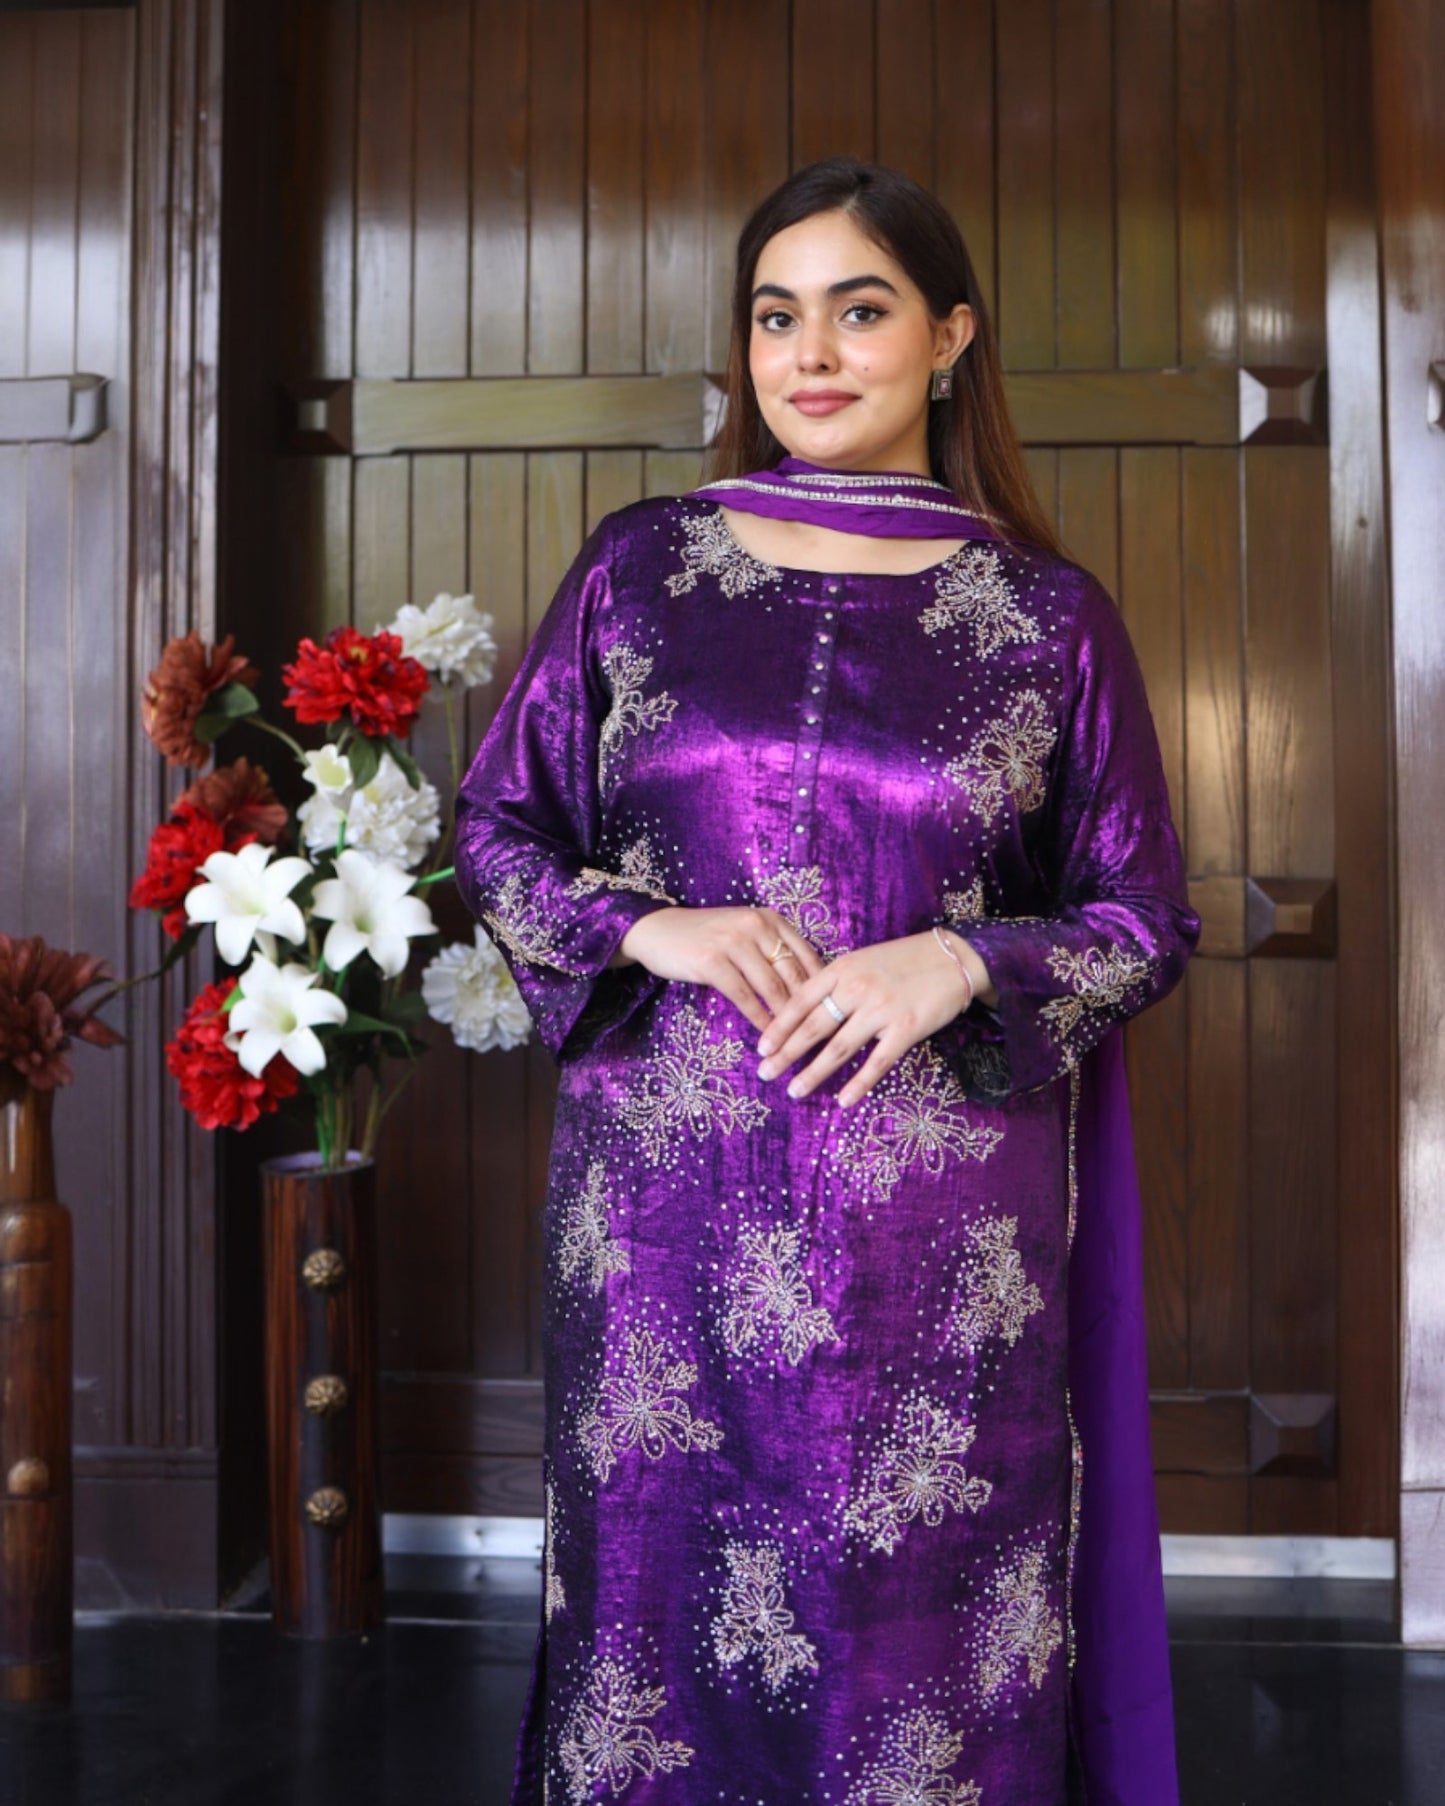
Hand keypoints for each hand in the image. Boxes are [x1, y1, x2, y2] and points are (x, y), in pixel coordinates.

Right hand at [614, 906, 826, 1034]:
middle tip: (824, 1038)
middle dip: (811, 1010)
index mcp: (770, 919)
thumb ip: (774, 953)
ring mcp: (733, 942)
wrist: (657, 930)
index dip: (824, 988)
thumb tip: (810, 992)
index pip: (808, 956)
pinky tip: (766, 1037)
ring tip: (797, 1045)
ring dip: (785, 1021)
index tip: (837, 1015)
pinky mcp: (712, 961)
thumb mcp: (745, 934)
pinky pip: (744, 997)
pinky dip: (758, 1020)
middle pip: (794, 975)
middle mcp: (756, 926)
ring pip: (771, 989)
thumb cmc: (706, 938)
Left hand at [755, 928, 995, 1108]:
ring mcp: (881, 1009)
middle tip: (765, 1074)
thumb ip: (836, 982)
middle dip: (785, 1054)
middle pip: (813, 1027)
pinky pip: (877, 1062)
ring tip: (794, 1091)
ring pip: (839, 1048)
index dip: (778, 1027)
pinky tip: (843, 1101)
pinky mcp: (905, 1029)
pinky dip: (859, 1084)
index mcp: (842, 969)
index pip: (800, 1000)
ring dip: (813, 1073)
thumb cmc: (904, 960)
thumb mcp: (863, 960)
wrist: (953, 957)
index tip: (761, 1048)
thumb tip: (806, 1011)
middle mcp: (857, 988)